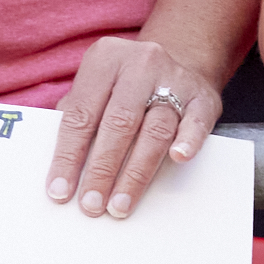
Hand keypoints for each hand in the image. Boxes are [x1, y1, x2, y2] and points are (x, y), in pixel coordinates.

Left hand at [45, 35, 219, 218]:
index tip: (60, 191)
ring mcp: (175, 78)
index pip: (80, 114)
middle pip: (119, 123)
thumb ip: (78, 117)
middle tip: (92, 204)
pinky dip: (188, 140)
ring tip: (120, 203)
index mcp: (105, 59)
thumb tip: (63, 171)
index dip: (68, 156)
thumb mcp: (96, 86)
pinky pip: (196, 121)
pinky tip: (178, 159)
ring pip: (156, 129)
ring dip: (136, 172)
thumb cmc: (125, 86)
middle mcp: (140, 64)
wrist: (178, 60)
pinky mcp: (203, 96)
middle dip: (102, 169)